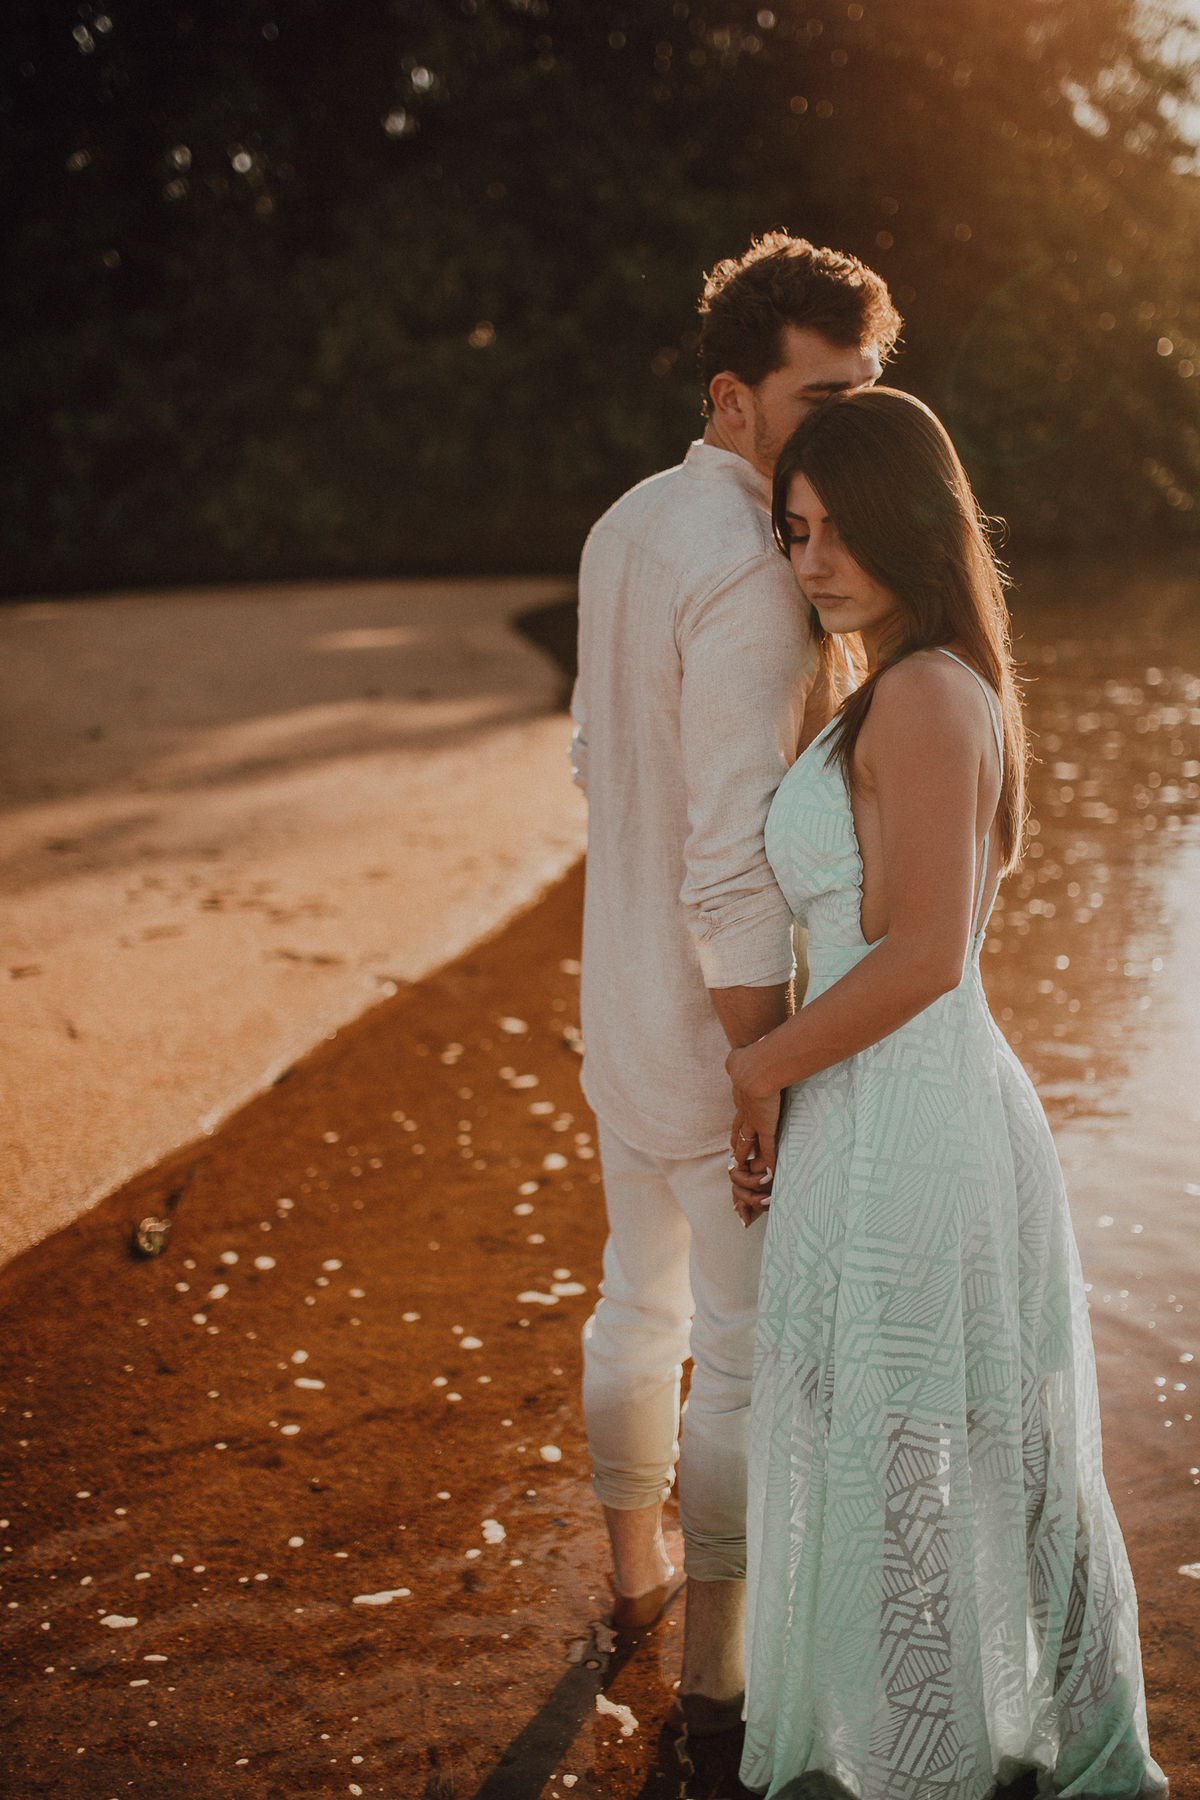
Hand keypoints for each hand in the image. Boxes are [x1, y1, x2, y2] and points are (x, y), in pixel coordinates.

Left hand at [727, 1042, 781, 1228]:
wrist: (756, 1067)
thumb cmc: (752, 1056)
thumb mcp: (741, 1056)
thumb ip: (740, 1057)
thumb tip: (738, 1052)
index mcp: (740, 1094)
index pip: (738, 1115)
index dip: (737, 1126)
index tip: (736, 1136)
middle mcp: (744, 1110)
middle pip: (738, 1133)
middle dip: (736, 1146)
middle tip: (734, 1158)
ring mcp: (754, 1121)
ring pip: (748, 1145)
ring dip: (747, 1158)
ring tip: (745, 1170)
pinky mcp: (766, 1128)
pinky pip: (768, 1150)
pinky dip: (770, 1163)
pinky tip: (771, 1175)